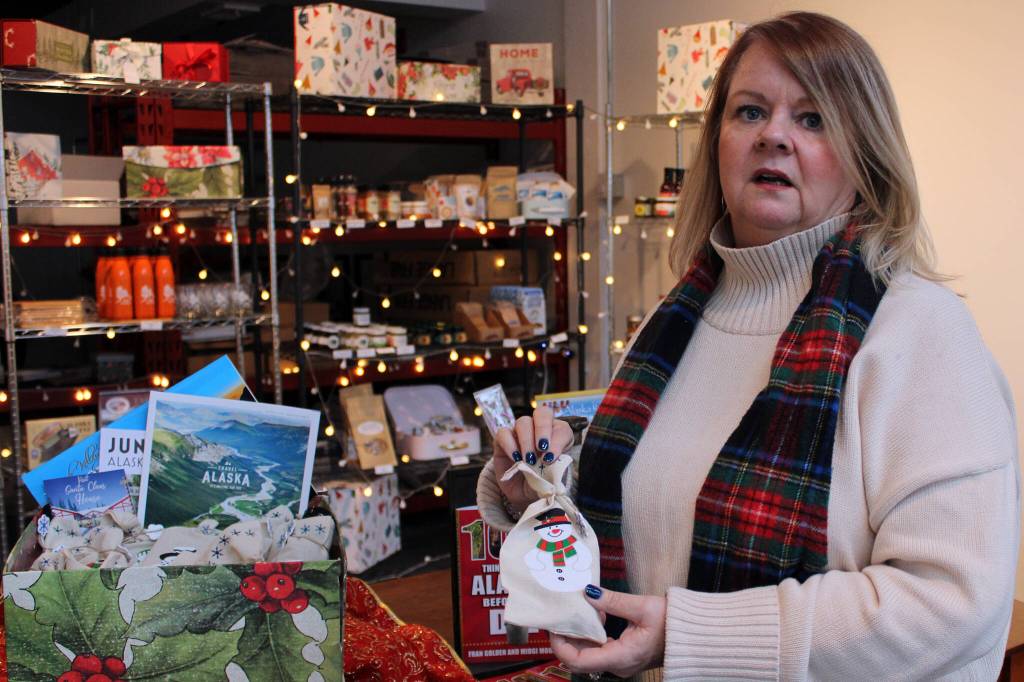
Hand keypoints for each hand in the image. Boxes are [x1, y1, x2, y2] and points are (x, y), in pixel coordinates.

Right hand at [492, 406, 573, 512]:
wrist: (525, 496)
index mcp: (558, 437)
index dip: (558, 440)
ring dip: (527, 440)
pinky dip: (509, 444)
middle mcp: (539, 430)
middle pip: (542, 414)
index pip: (562, 428)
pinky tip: (515, 458)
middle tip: (542, 448)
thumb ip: (554, 470)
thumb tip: (548, 461)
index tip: (551, 458)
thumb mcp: (554, 479)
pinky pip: (503, 433)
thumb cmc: (543, 484)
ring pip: (523, 422)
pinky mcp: (503, 441)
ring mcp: (520, 433)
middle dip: (543, 429)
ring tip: (529, 460)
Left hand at [549, 586, 666, 678]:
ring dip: (577, 635)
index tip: (553, 624)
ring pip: (587, 655)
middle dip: (565, 638)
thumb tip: (587, 592)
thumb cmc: (672, 622)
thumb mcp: (643, 607)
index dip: (560, 644)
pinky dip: (590, 635)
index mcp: (621, 657)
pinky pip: (598, 650)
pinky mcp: (623, 657)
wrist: (693, 635)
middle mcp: (618, 666)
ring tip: (574, 611)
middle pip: (578, 659)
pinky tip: (594, 616)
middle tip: (559, 614)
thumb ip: (612, 601)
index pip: (577, 661)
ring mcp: (620, 663)